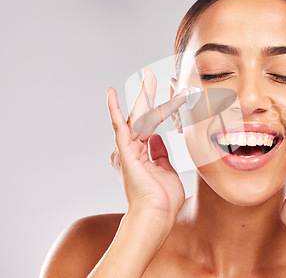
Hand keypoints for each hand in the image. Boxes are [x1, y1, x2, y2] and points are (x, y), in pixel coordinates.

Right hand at [107, 69, 187, 220]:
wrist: (156, 215)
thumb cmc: (163, 199)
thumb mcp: (166, 170)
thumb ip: (160, 154)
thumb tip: (157, 139)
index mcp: (143, 153)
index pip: (153, 124)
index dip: (162, 108)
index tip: (171, 94)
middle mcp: (133, 149)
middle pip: (143, 115)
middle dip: (148, 94)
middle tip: (150, 74)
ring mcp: (128, 150)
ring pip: (138, 117)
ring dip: (144, 96)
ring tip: (148, 75)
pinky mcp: (125, 152)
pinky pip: (119, 127)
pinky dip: (114, 110)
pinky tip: (110, 94)